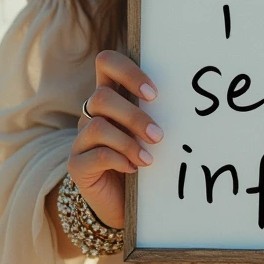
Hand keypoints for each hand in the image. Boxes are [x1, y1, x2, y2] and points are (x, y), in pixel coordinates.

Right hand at [67, 50, 161, 228]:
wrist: (121, 201)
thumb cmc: (140, 157)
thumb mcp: (147, 130)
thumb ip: (155, 112)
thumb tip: (186, 102)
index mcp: (109, 95)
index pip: (106, 63)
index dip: (127, 71)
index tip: (153, 94)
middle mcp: (91, 113)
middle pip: (101, 97)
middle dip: (134, 116)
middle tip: (158, 135)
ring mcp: (81, 139)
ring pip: (97, 126)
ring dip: (128, 142)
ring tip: (149, 158)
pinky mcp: (77, 164)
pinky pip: (95, 155)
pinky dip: (118, 160)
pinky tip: (133, 168)